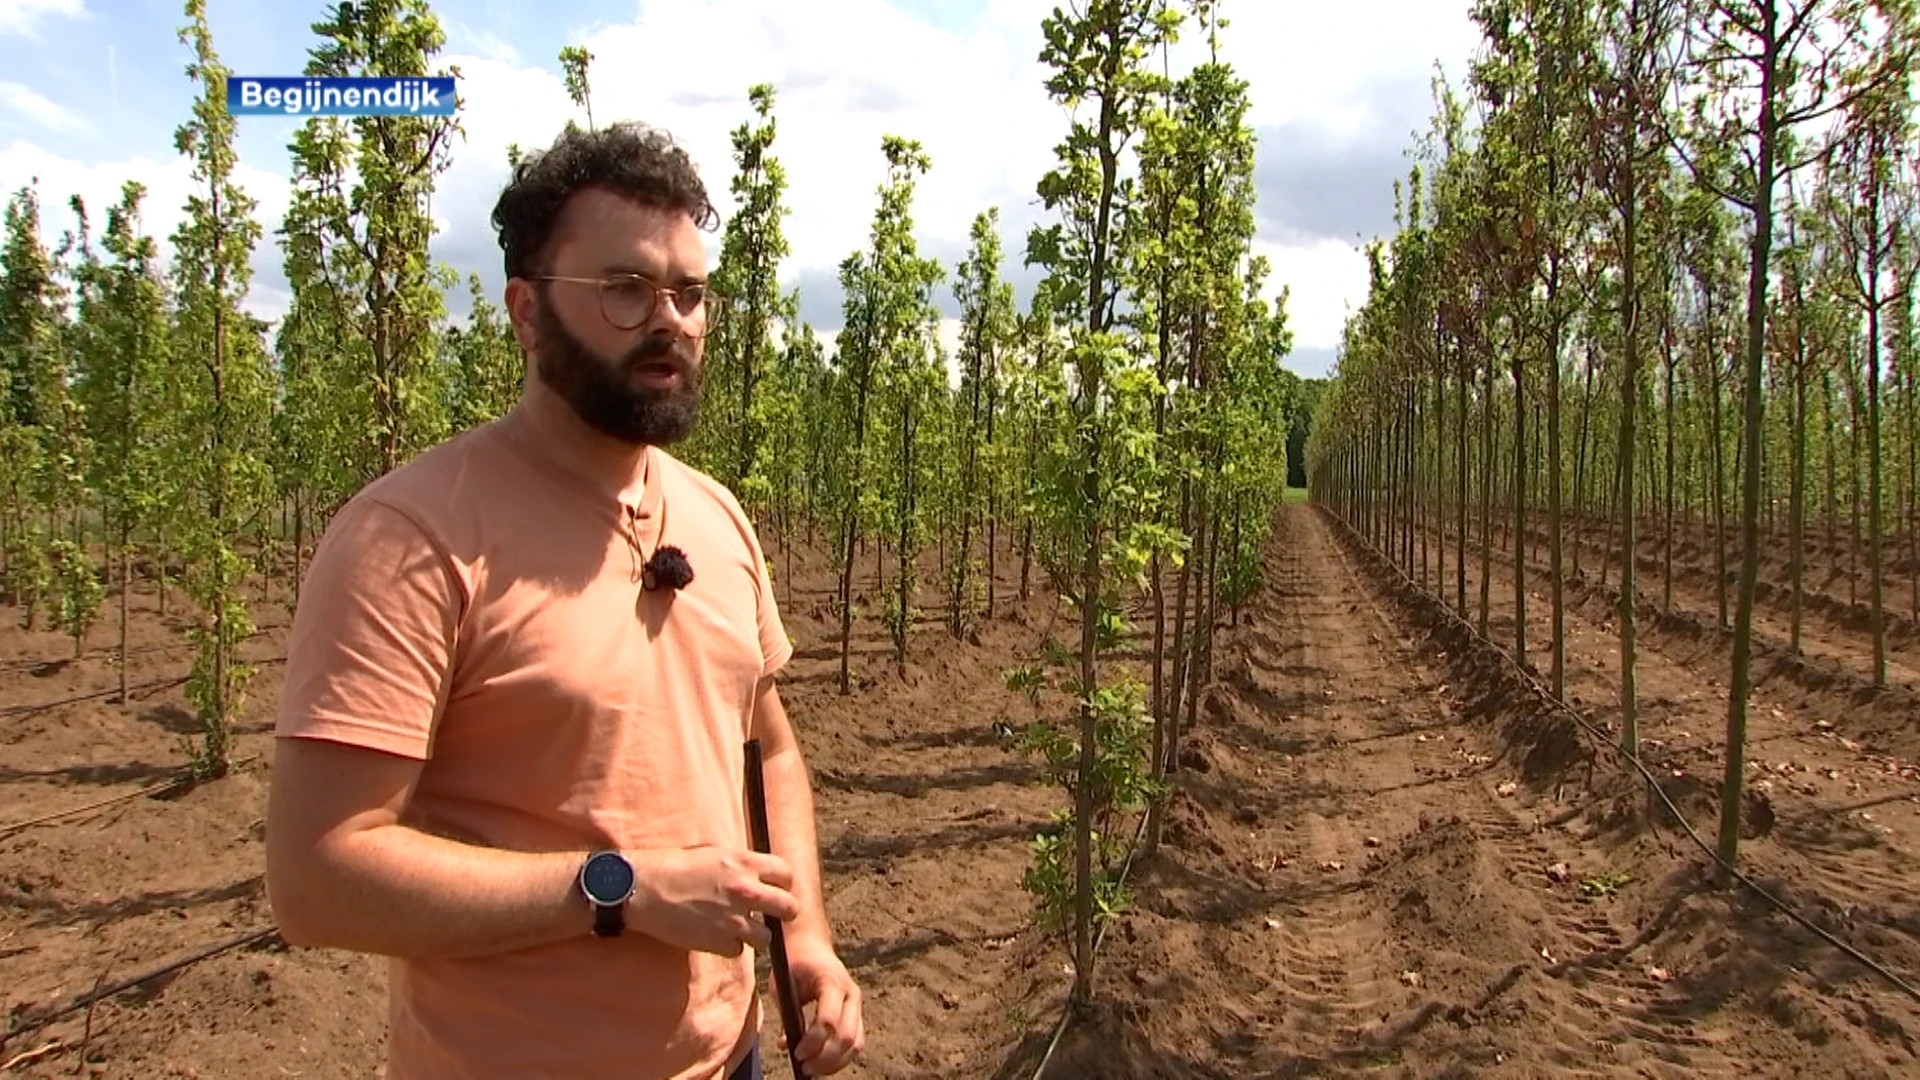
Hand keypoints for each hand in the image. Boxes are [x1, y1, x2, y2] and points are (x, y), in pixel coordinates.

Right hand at [625, 846, 798, 956]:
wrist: (642, 888)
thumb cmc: (673, 866)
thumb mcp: (713, 854)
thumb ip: (740, 866)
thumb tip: (759, 875)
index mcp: (744, 863)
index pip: (787, 874)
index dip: (783, 884)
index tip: (777, 889)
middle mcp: (745, 891)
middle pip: (789, 908)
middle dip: (783, 912)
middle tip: (773, 915)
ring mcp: (734, 919)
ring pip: (766, 937)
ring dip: (756, 935)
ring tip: (740, 929)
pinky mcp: (718, 942)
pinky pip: (738, 951)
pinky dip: (729, 947)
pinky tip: (715, 937)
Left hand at [776, 942, 864, 1076]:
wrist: (811, 945)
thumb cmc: (793, 965)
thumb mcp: (783, 985)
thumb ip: (788, 1014)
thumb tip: (786, 1045)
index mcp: (831, 981)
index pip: (828, 1020)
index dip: (813, 1041)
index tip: (796, 1053)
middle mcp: (851, 993)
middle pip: (846, 1036)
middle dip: (825, 1058)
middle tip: (804, 1067)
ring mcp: (857, 1004)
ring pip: (856, 1042)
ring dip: (835, 1062)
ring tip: (812, 1070)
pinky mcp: (857, 1013)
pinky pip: (857, 1041)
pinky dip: (842, 1057)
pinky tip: (823, 1062)